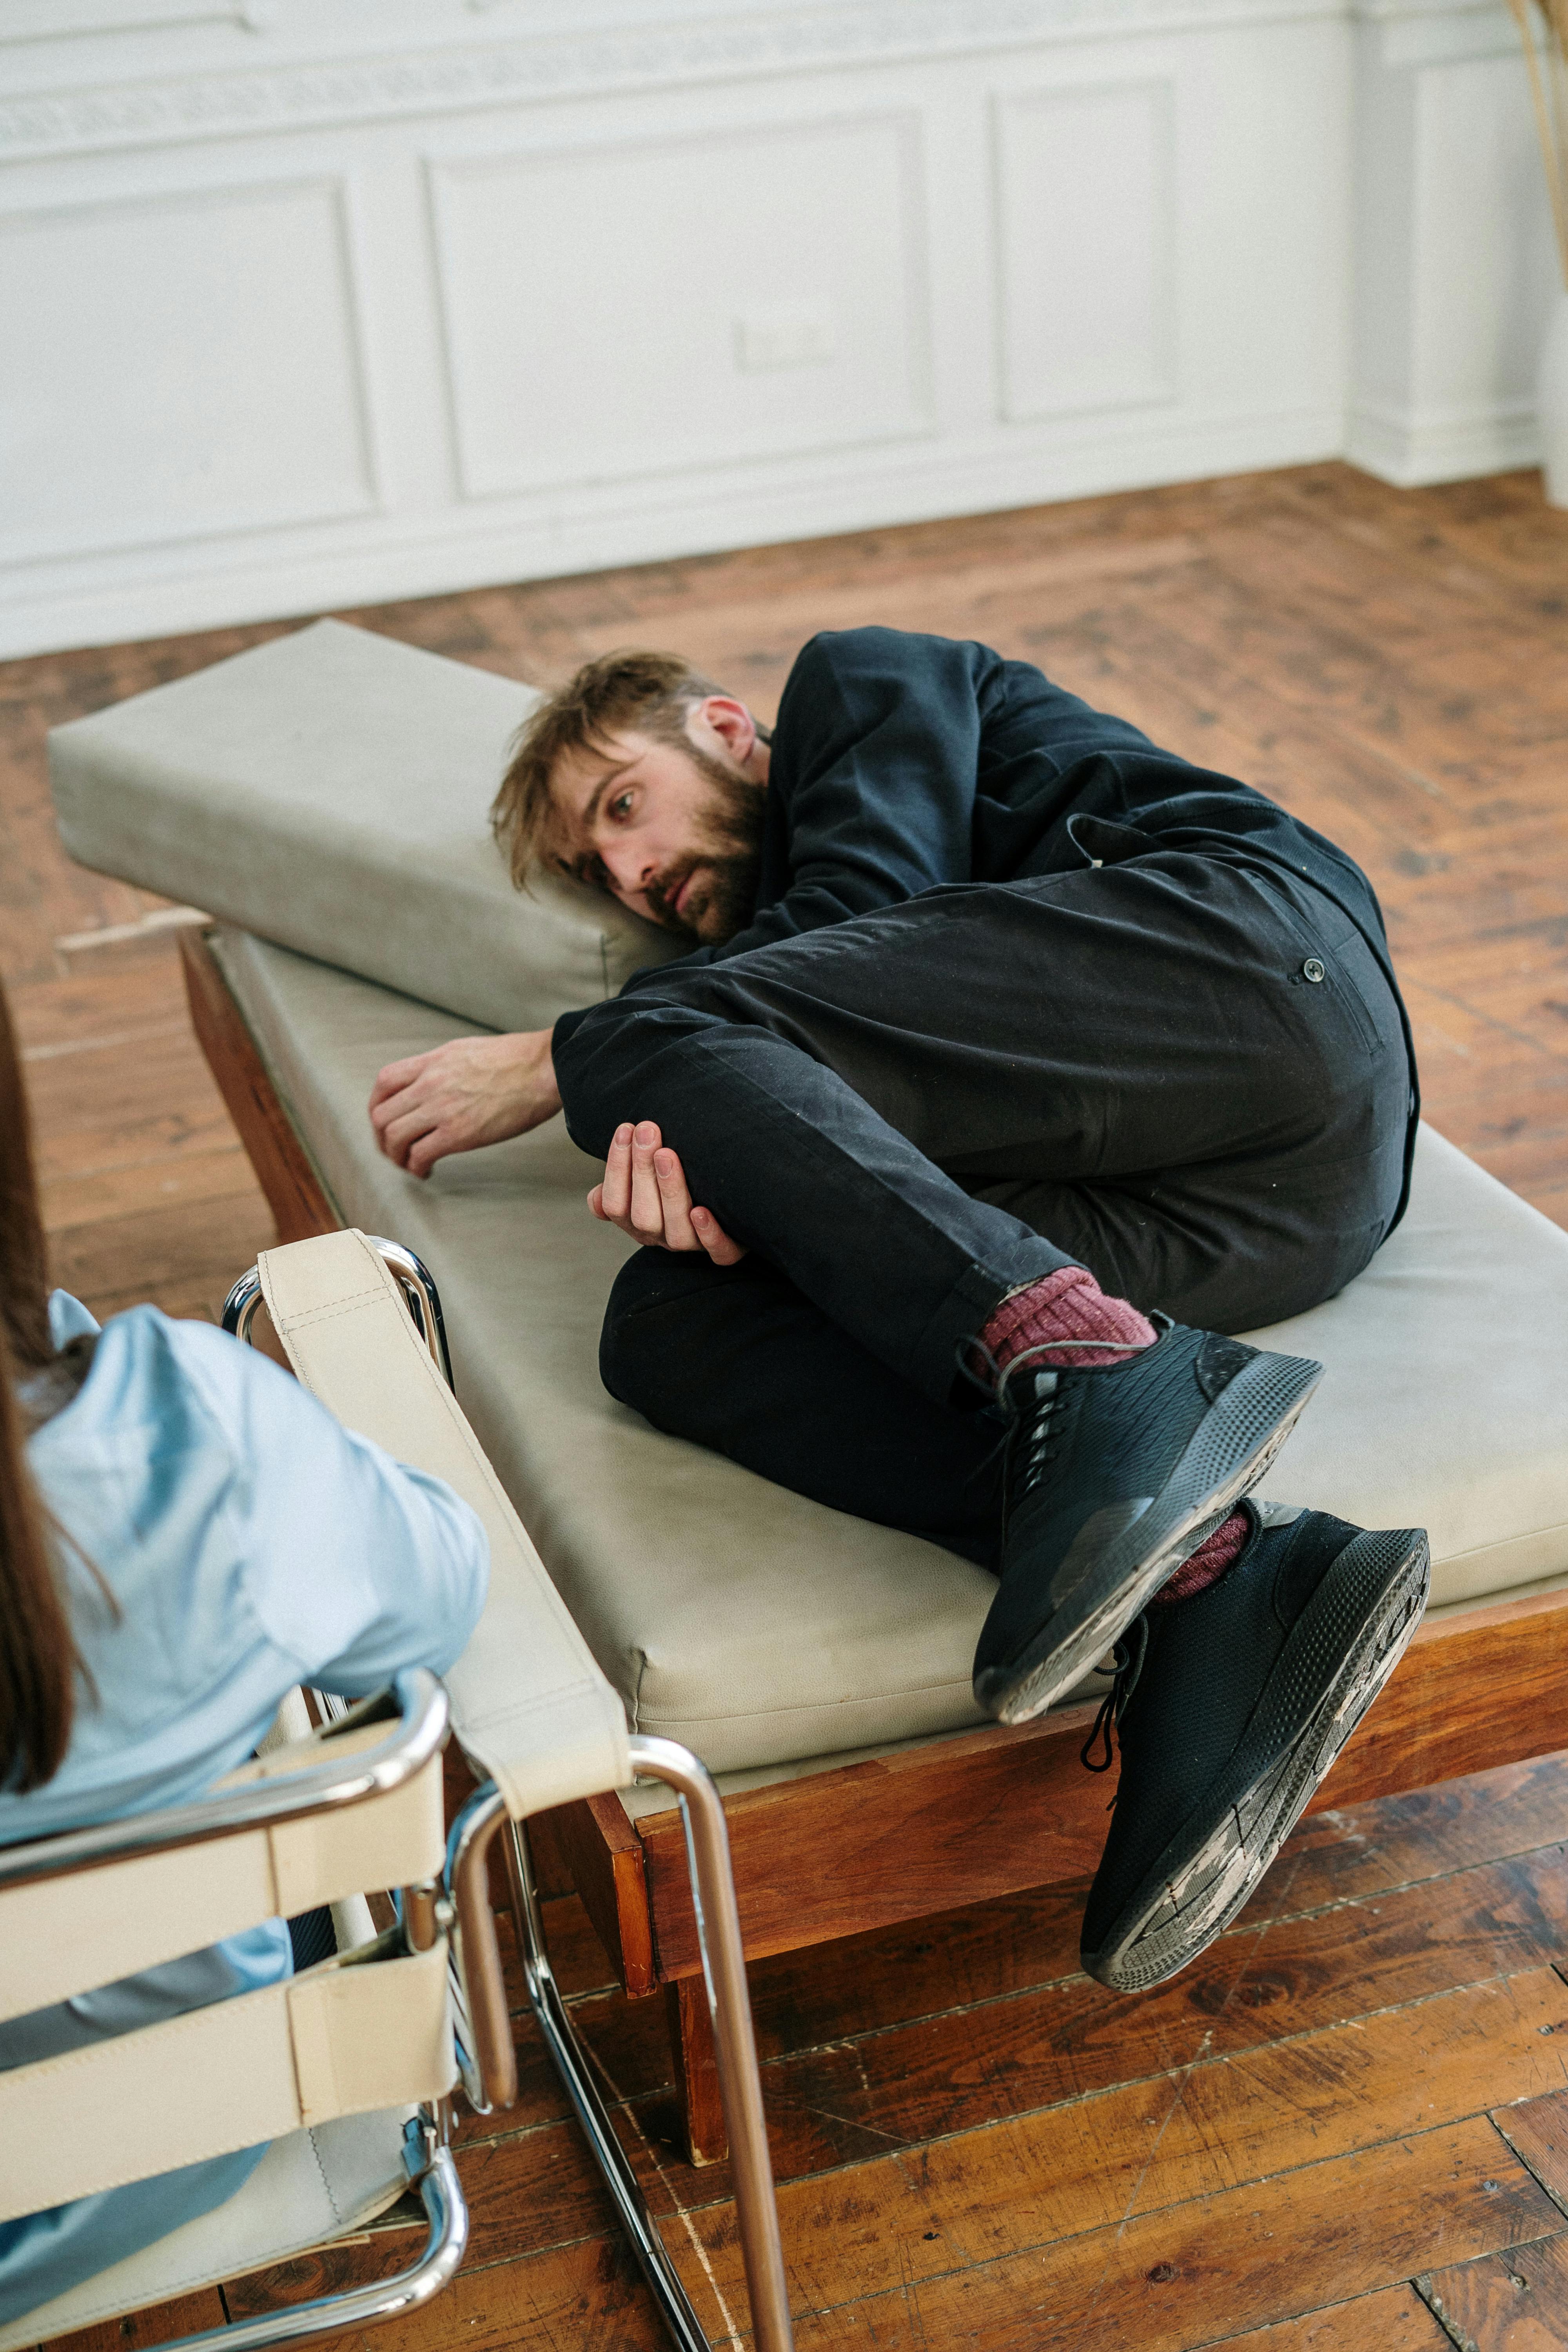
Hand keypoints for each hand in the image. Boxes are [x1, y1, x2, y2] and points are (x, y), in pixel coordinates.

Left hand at [369, 1029, 560, 1176]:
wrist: (544, 1068)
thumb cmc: (518, 1060)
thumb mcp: (468, 1051)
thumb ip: (444, 1067)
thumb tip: (435, 1083)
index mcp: (433, 1061)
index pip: (384, 1082)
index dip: (376, 1106)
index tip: (384, 1120)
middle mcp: (430, 1083)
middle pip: (382, 1115)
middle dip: (382, 1139)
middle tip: (395, 1150)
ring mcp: (442, 1108)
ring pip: (394, 1137)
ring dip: (397, 1157)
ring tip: (410, 1164)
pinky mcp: (458, 1133)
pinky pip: (420, 1155)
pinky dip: (417, 1168)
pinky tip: (427, 1171)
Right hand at [588, 1122, 745, 1264]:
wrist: (733, 1206)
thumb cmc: (681, 1184)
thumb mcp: (647, 1181)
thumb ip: (624, 1184)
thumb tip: (596, 1199)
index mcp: (637, 1221)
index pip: (614, 1204)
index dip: (617, 1168)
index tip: (626, 1128)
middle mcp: (661, 1237)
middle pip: (642, 1216)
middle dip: (641, 1171)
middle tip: (647, 1130)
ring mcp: (693, 1245)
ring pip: (677, 1232)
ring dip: (670, 1192)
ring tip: (667, 1155)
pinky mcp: (727, 1250)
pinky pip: (719, 1253)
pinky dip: (709, 1233)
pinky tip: (701, 1210)